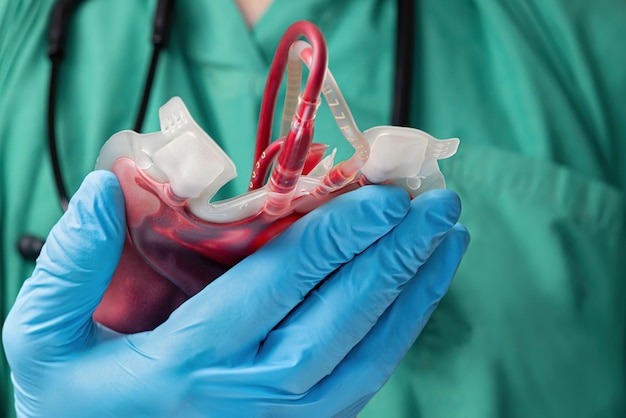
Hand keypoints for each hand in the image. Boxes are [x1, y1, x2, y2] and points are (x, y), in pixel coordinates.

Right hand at [3, 170, 467, 416]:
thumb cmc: (74, 409)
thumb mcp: (42, 340)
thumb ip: (68, 265)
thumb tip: (106, 190)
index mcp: (188, 364)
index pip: (279, 286)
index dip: (335, 235)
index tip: (381, 195)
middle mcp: (249, 397)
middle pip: (341, 320)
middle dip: (395, 257)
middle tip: (438, 207)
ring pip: (367, 357)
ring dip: (414, 294)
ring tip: (448, 242)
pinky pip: (362, 383)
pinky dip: (398, 335)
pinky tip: (416, 295)